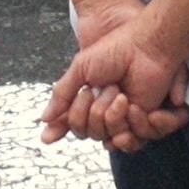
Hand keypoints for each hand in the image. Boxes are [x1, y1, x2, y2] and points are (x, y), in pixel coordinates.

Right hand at [41, 0, 188, 152]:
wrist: (145, 47)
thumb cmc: (115, 51)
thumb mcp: (81, 68)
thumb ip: (62, 94)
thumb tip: (44, 119)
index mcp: (90, 99)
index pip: (73, 124)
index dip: (67, 122)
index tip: (79, 100)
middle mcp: (106, 111)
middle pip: (88, 133)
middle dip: (94, 112)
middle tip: (108, 87)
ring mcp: (125, 118)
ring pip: (108, 138)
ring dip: (112, 116)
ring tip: (122, 94)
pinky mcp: (145, 122)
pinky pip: (133, 141)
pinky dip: (130, 123)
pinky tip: (132, 104)